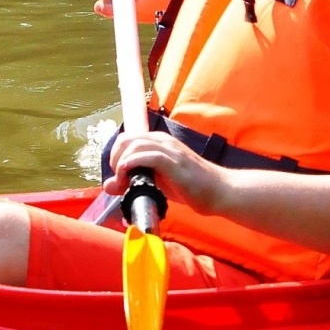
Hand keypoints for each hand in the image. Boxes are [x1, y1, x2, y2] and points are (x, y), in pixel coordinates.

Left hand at [103, 130, 228, 214]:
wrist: (220, 191)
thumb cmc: (192, 187)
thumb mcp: (158, 183)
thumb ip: (135, 180)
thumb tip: (108, 185)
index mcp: (160, 142)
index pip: (127, 138)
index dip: (116, 156)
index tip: (118, 177)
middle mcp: (164, 141)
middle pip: (126, 138)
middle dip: (114, 159)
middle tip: (119, 179)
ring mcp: (170, 150)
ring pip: (134, 145)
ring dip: (121, 164)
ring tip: (124, 183)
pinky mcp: (174, 162)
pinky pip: (147, 156)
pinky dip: (132, 165)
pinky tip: (130, 178)